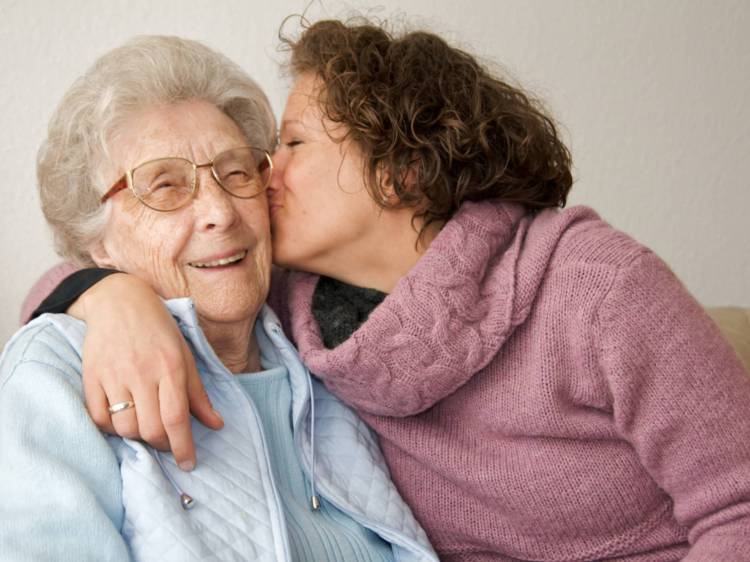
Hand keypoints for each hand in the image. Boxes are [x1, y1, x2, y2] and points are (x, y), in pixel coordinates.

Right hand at [72, 273, 222, 469]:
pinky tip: (122, 419)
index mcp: (171, 367)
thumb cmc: (160, 329)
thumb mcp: (185, 356)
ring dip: (138, 436)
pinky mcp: (91, 376)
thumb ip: (198, 394)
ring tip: (146, 426)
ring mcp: (114, 375)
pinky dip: (111, 427)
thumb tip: (217, 425)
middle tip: (168, 441)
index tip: (188, 464)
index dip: (183, 447)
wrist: (119, 301)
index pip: (177, 418)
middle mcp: (142, 373)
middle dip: (162, 444)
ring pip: (125, 427)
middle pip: (150, 429)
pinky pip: (99, 418)